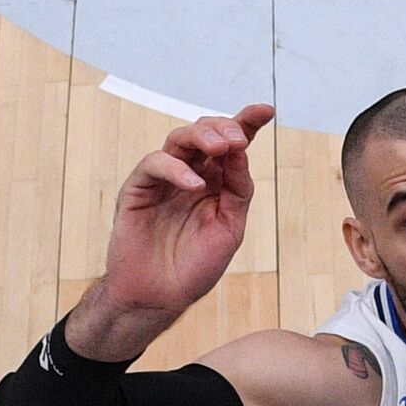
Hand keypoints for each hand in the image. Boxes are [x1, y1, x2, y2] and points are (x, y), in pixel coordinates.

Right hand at [104, 105, 274, 313]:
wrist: (161, 295)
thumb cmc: (195, 264)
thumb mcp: (230, 227)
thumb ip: (237, 190)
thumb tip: (241, 152)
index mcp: (216, 181)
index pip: (232, 145)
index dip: (248, 122)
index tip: (266, 110)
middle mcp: (191, 174)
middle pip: (206, 134)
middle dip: (225, 127)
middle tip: (239, 139)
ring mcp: (164, 180)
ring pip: (179, 140)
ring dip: (202, 137)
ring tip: (222, 148)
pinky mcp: (138, 189)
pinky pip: (154, 164)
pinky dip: (176, 169)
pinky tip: (194, 184)